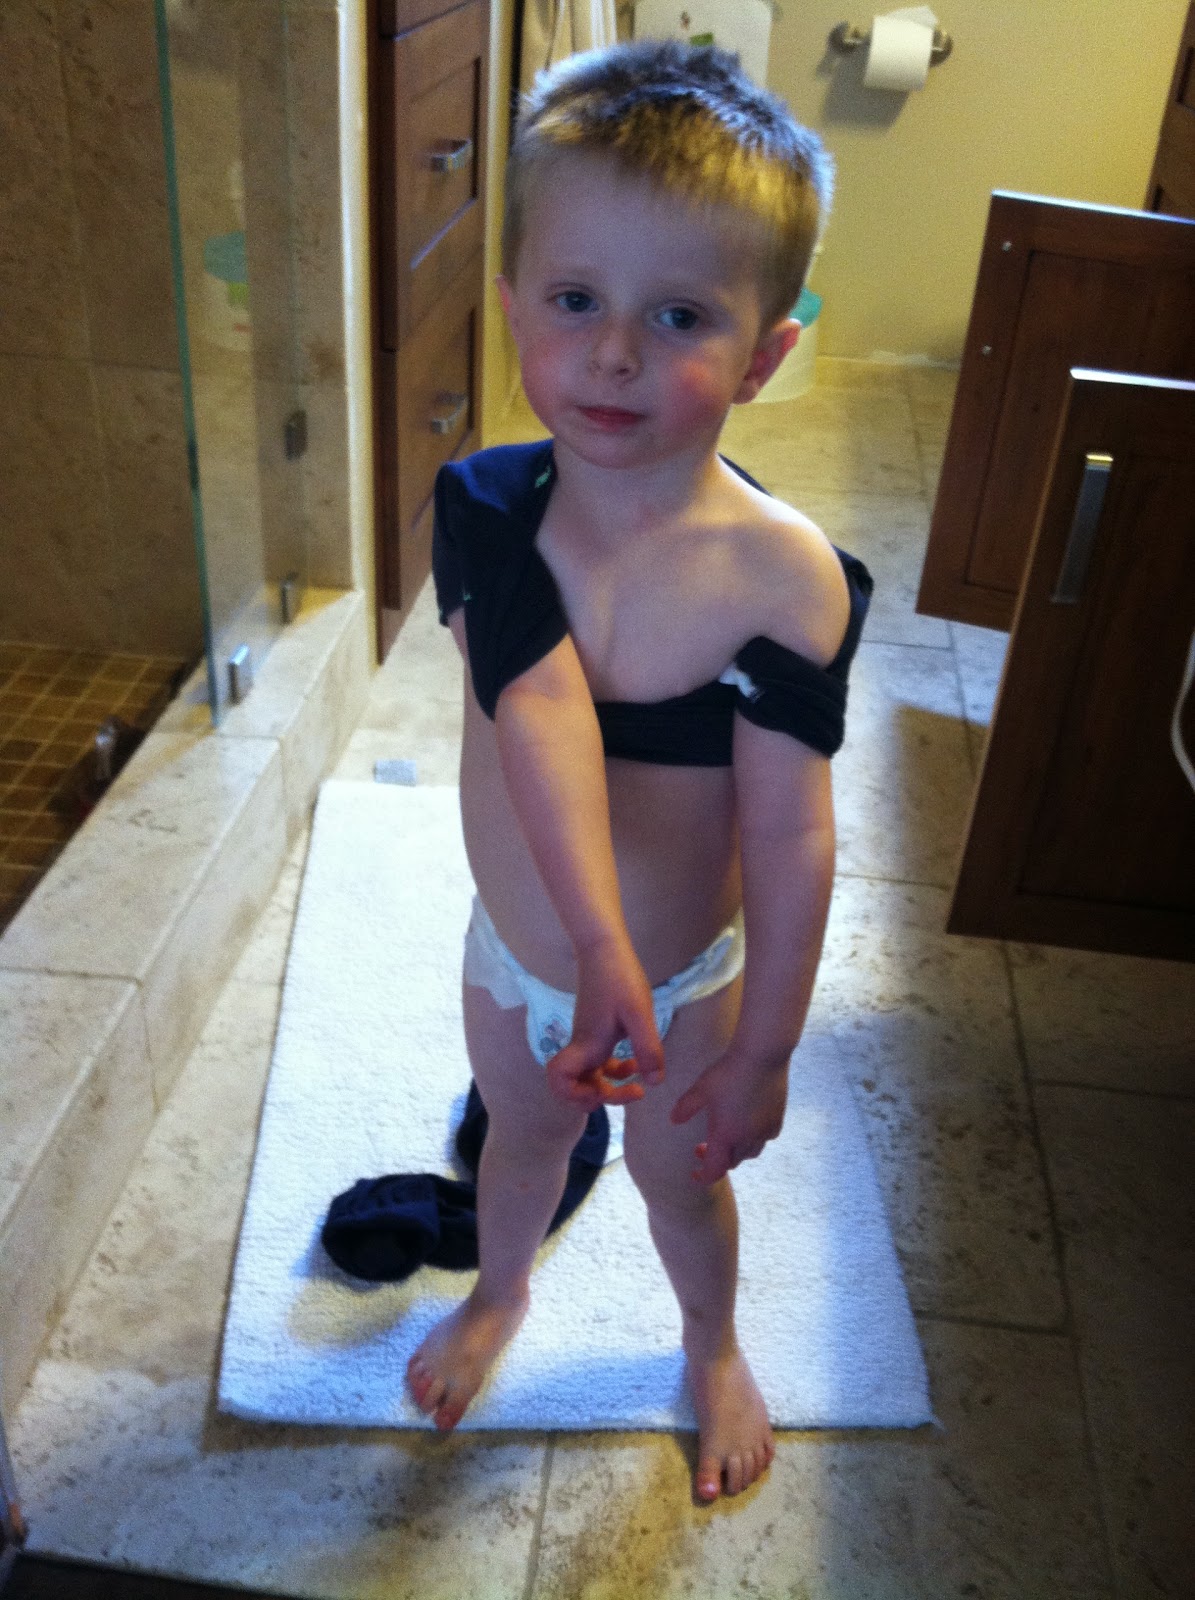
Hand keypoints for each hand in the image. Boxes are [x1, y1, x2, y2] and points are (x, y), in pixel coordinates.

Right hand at [545, 935, 665, 1110]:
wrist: (604, 948)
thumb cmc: (620, 977)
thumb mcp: (640, 1013)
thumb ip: (647, 1048)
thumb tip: (653, 1083)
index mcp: (588, 1045)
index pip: (560, 1080)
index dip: (576, 1095)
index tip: (606, 1091)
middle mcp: (583, 1047)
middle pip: (573, 1088)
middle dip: (599, 1099)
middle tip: (631, 1092)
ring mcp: (587, 1041)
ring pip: (587, 1078)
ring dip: (608, 1088)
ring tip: (637, 1086)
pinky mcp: (595, 1033)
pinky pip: (598, 1063)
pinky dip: (614, 1072)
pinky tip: (636, 1064)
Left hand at [670, 1050, 789, 1184]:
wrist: (762, 1055)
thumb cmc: (728, 1071)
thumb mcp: (700, 1088)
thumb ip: (685, 1108)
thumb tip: (673, 1120)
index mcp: (725, 1135)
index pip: (714, 1170)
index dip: (703, 1177)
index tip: (693, 1174)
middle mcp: (747, 1139)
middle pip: (731, 1163)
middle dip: (716, 1160)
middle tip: (701, 1146)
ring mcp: (765, 1131)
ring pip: (749, 1154)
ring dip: (735, 1152)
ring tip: (725, 1137)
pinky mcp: (777, 1120)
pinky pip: (765, 1139)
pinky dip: (754, 1139)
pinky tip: (748, 1125)